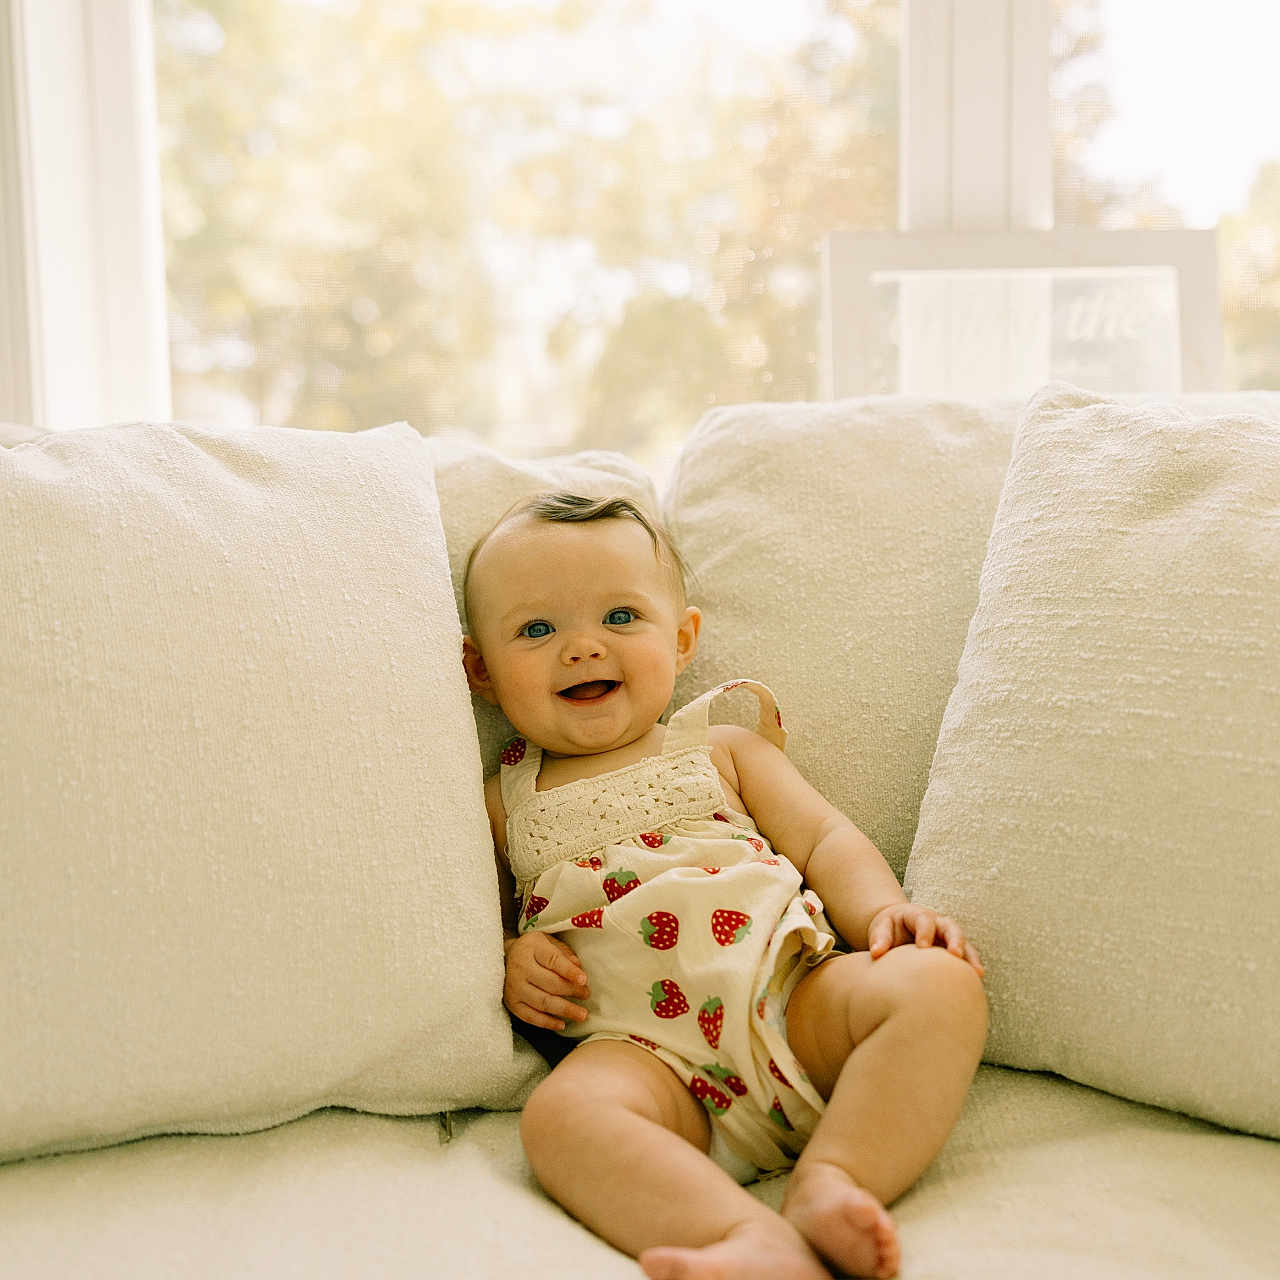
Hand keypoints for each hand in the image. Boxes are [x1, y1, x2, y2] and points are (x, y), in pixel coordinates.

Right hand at [503, 931, 591, 1030]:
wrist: (504, 957)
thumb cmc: (533, 949)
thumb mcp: (548, 941)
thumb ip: (564, 953)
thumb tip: (578, 968)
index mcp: (531, 947)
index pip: (553, 960)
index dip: (569, 971)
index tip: (584, 980)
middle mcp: (520, 967)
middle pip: (549, 983)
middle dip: (571, 991)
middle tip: (586, 994)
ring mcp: (514, 987)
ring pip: (542, 1002)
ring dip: (564, 1010)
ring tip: (581, 1014)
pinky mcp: (511, 1003)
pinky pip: (530, 1017)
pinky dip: (547, 1022)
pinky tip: (562, 1024)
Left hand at [867, 903, 984, 976]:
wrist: (897, 930)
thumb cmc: (888, 929)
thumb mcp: (881, 927)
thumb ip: (879, 938)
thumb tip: (876, 953)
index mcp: (918, 915)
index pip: (924, 920)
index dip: (925, 932)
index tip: (922, 947)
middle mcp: (938, 923)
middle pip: (951, 927)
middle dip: (955, 940)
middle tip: (956, 954)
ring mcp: (948, 937)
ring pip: (964, 943)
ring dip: (970, 957)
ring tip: (977, 973)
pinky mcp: (953, 951)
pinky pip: (966, 958)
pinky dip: (972, 968)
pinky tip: (977, 983)